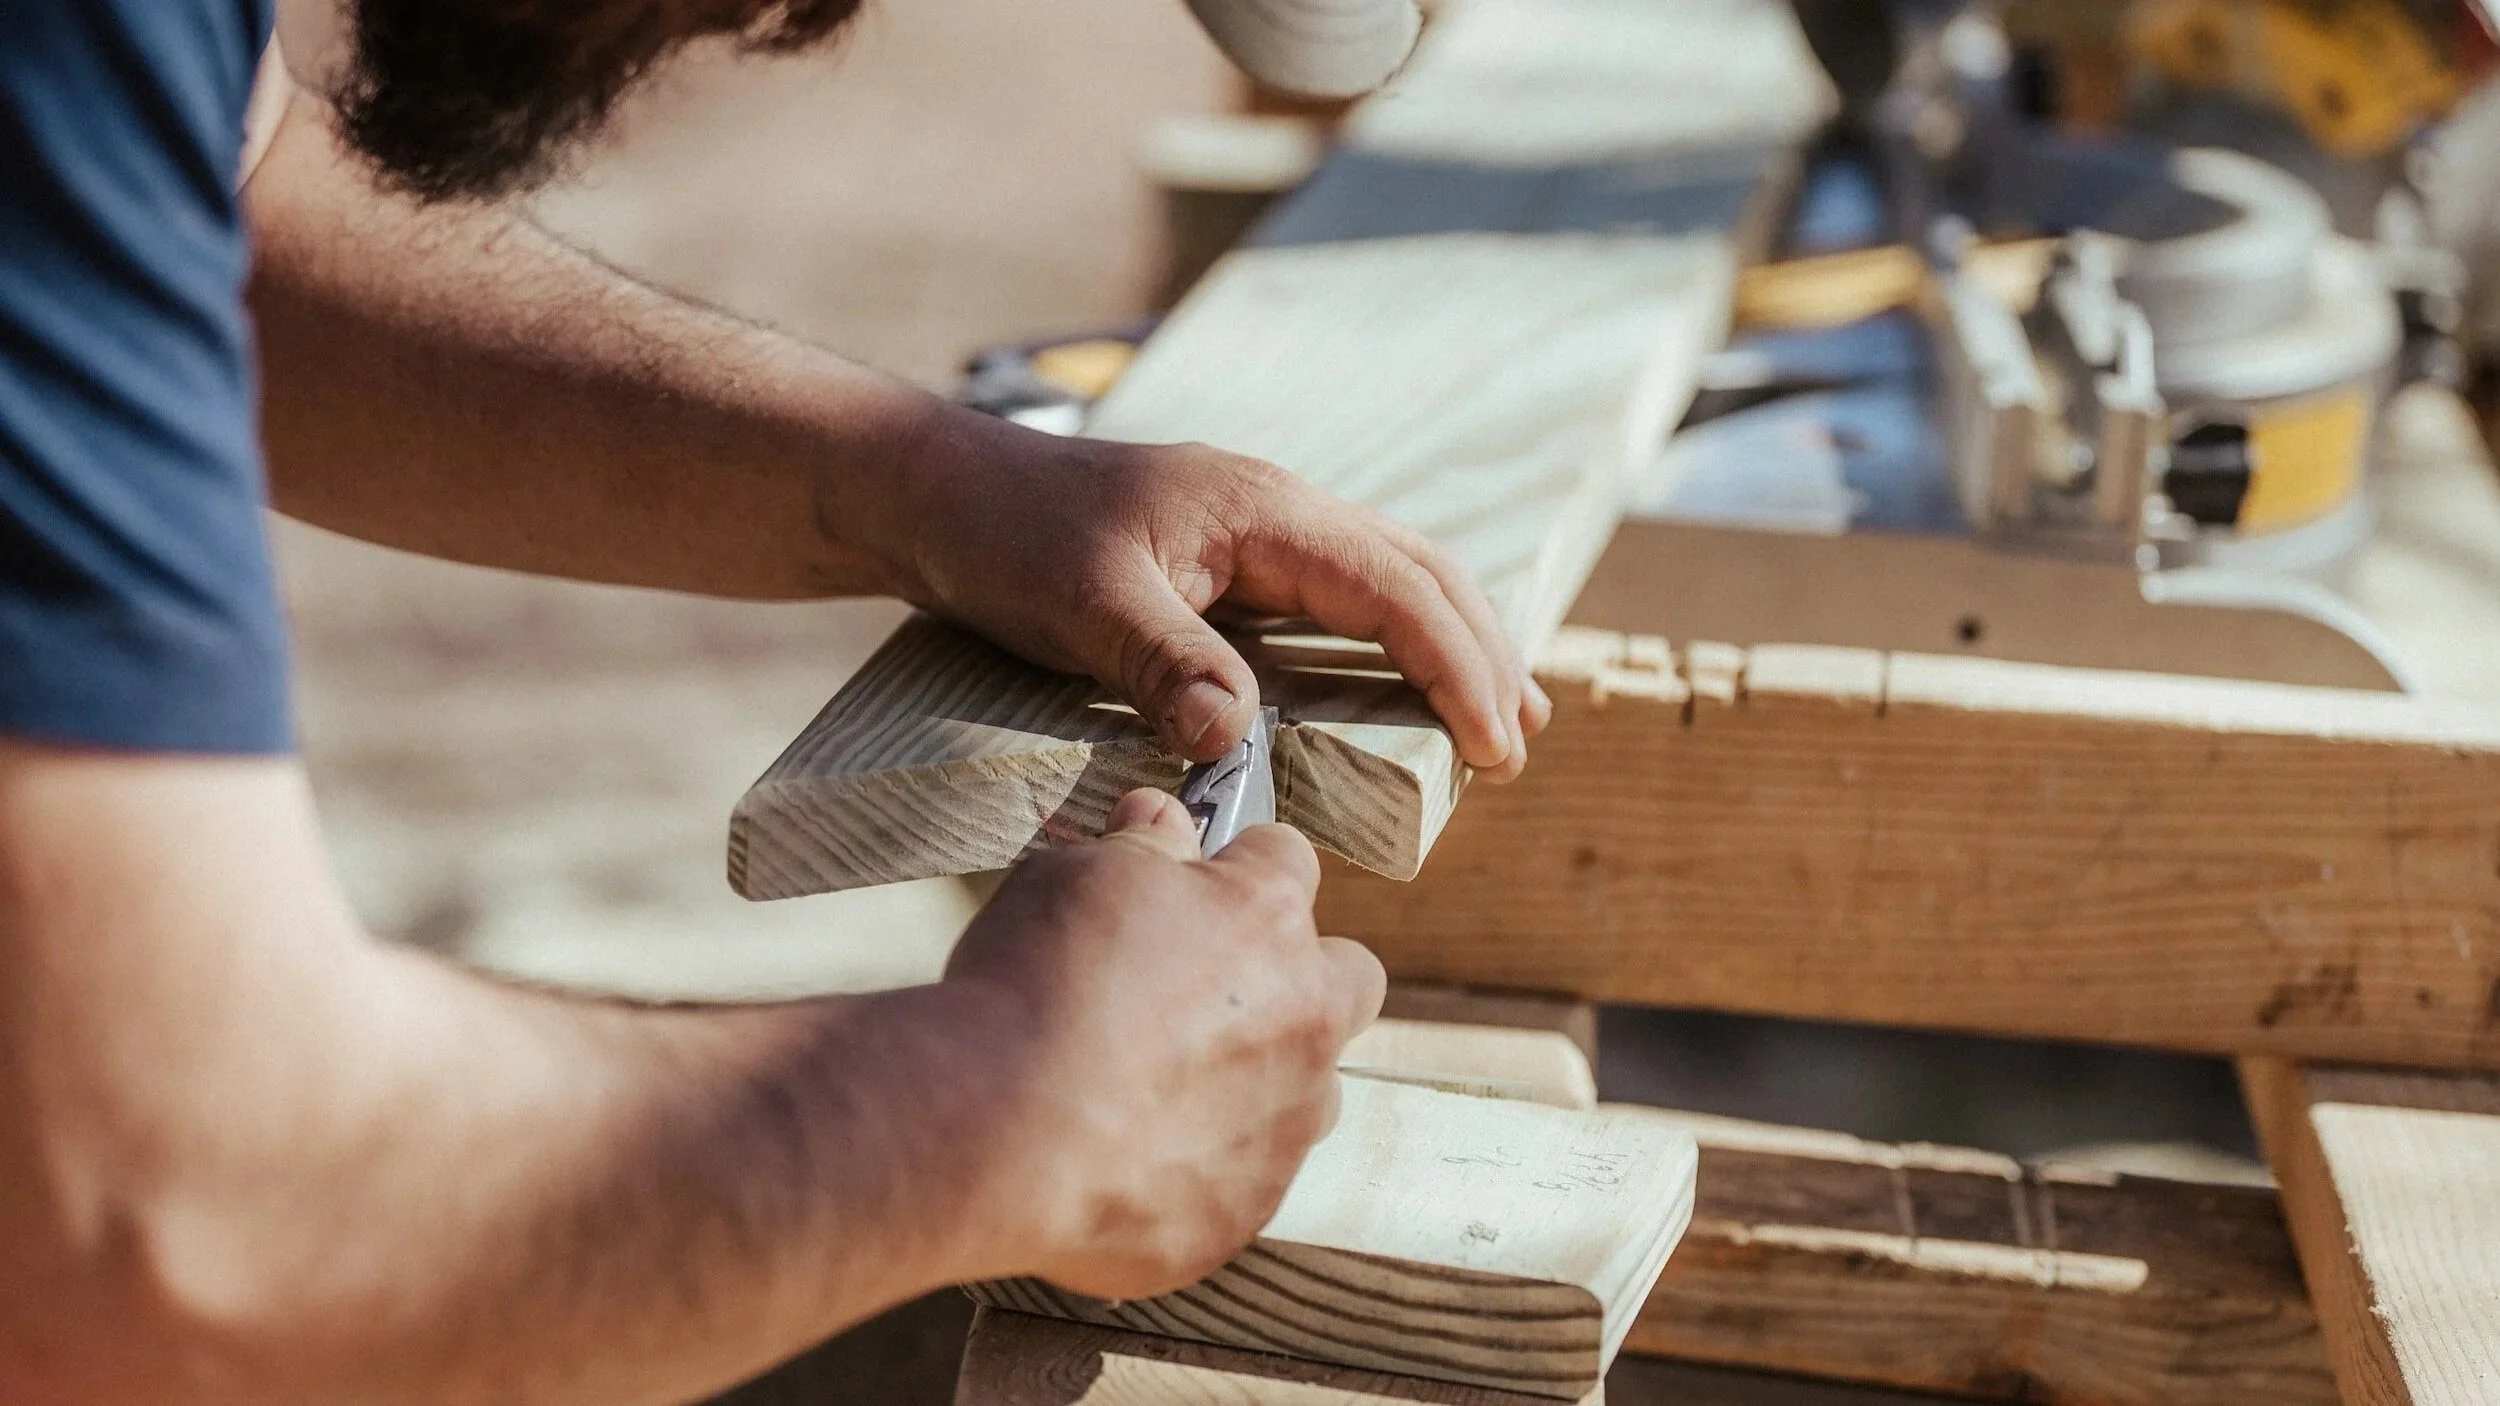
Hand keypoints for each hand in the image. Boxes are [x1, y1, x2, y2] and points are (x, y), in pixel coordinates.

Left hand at [888, 409, 1550, 775]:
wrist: (938, 494)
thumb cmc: (1004, 537)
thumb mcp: (1078, 605)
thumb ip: (1163, 664)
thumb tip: (1237, 740)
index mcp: (1262, 509)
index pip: (1396, 587)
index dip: (1456, 666)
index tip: (1495, 744)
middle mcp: (1277, 511)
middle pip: (1420, 574)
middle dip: (1483, 656)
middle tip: (1520, 747)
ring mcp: (1258, 533)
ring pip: (1391, 578)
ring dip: (1453, 645)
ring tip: (1502, 720)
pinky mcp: (1232, 562)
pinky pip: (1342, 597)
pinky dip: (1394, 641)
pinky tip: (1402, 686)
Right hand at [941, 789, 1385, 1299]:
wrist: (996, 1131)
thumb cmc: (1034, 986)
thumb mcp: (1076, 876)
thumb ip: (1140, 846)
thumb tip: (1161, 816)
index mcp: (1267, 919)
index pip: (1288, 860)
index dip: (1239, 865)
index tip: (1199, 880)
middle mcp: (1303, 1020)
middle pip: (1349, 979)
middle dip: (1300, 975)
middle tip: (1209, 989)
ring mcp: (1283, 1126)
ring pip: (1308, 1093)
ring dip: (1257, 1082)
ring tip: (1158, 1087)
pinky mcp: (1242, 1211)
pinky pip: (1240, 1181)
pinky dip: (1196, 1169)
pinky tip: (1120, 1158)